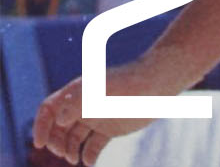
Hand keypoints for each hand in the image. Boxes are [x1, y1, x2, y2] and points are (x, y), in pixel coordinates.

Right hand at [32, 70, 155, 165]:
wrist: (157, 84)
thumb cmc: (128, 83)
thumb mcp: (101, 90)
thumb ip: (79, 103)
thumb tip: (59, 121)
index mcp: (77, 93)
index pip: (48, 109)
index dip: (41, 125)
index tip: (40, 143)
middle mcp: (84, 107)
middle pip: (58, 128)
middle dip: (55, 142)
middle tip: (62, 153)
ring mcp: (97, 118)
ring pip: (74, 138)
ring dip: (69, 150)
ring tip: (73, 159)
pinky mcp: (110, 129)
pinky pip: (93, 145)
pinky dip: (89, 155)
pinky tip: (89, 162)